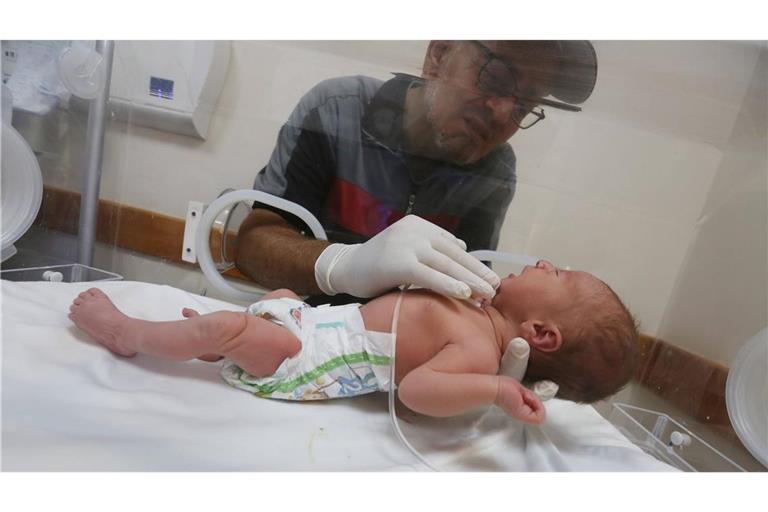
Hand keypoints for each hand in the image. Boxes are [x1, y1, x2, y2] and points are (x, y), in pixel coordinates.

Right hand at [314, 215, 499, 298]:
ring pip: (446, 265)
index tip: (489, 278)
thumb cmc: (377, 265)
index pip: (452, 246)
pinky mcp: (399, 262)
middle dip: (477, 272)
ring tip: (487, 293)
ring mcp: (406, 244)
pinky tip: (465, 294)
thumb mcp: (408, 251)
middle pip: (453, 254)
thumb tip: (461, 247)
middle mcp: (415, 230)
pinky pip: (429, 275)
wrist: (344, 268)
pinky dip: (449, 285)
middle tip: (497, 287)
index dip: (472, 264)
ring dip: (470, 280)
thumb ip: (431, 249)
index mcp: (419, 225)